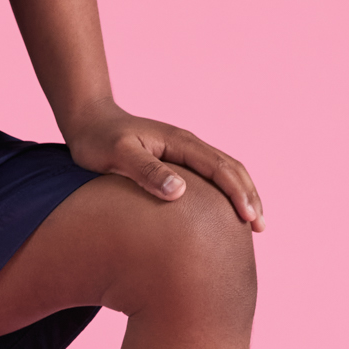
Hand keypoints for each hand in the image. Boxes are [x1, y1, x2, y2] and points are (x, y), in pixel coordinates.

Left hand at [62, 103, 264, 230]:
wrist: (88, 121)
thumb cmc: (98, 140)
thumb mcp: (118, 155)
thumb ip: (146, 171)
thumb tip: (179, 191)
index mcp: (180, 143)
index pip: (220, 168)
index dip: (237, 193)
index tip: (248, 219)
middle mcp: (187, 145)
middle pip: (231, 169)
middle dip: (249, 196)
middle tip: (260, 226)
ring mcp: (183, 153)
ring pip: (224, 172)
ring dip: (242, 194)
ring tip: (252, 223)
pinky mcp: (176, 162)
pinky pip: (210, 177)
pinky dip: (225, 193)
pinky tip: (223, 213)